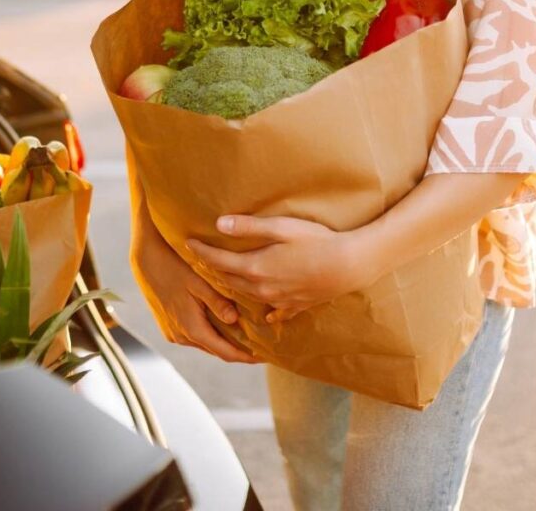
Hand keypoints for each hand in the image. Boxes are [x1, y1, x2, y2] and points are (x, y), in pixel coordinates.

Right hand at [131, 226, 261, 363]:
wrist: (145, 259)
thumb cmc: (174, 266)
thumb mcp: (198, 282)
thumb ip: (217, 302)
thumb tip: (235, 320)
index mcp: (192, 328)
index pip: (225, 352)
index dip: (245, 357)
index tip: (264, 356)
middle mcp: (182, 337)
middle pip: (216, 350)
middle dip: (237, 350)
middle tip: (260, 346)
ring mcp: (173, 332)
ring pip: (205, 343)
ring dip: (223, 341)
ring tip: (245, 336)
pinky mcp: (169, 326)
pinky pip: (195, 335)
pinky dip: (210, 333)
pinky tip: (221, 324)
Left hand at [187, 215, 374, 323]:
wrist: (349, 265)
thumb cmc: (316, 240)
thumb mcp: (281, 228)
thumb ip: (249, 227)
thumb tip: (218, 224)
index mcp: (256, 267)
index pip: (218, 261)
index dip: (201, 252)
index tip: (187, 243)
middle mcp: (262, 288)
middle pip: (228, 280)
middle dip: (212, 269)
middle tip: (200, 259)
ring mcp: (279, 300)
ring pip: (247, 295)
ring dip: (232, 285)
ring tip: (224, 276)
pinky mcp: (295, 305)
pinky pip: (274, 311)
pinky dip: (265, 309)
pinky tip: (264, 310)